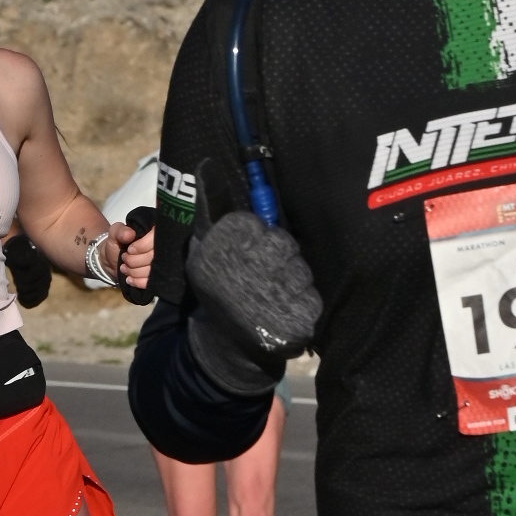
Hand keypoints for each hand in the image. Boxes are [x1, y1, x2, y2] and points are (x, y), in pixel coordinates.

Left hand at [111, 217, 156, 295]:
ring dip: (135, 271)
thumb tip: (130, 234)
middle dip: (135, 260)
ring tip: (124, 268)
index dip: (142, 246)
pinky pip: (151, 282)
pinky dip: (138, 281)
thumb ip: (120, 231)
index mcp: (155, 233)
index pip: (156, 239)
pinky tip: (129, 279)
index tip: (129, 249)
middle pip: (154, 257)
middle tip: (124, 258)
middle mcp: (162, 247)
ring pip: (152, 271)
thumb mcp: (115, 233)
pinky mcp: (157, 278)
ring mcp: (162, 264)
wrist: (113, 260)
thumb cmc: (117, 242)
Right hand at [184, 213, 321, 393]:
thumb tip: (209, 168)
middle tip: (268, 271)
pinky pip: (312, 298)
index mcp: (216, 254)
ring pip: (301, 270)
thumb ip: (213, 216)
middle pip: (283, 243)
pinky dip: (303, 304)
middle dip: (280, 255)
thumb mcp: (203, 255)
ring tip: (275, 295)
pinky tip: (286, 311)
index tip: (250, 249)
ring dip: (294, 280)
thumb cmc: (219, 292)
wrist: (225, 348)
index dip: (255, 235)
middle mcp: (242, 274)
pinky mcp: (294, 322)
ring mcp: (271, 299)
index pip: (251, 223)